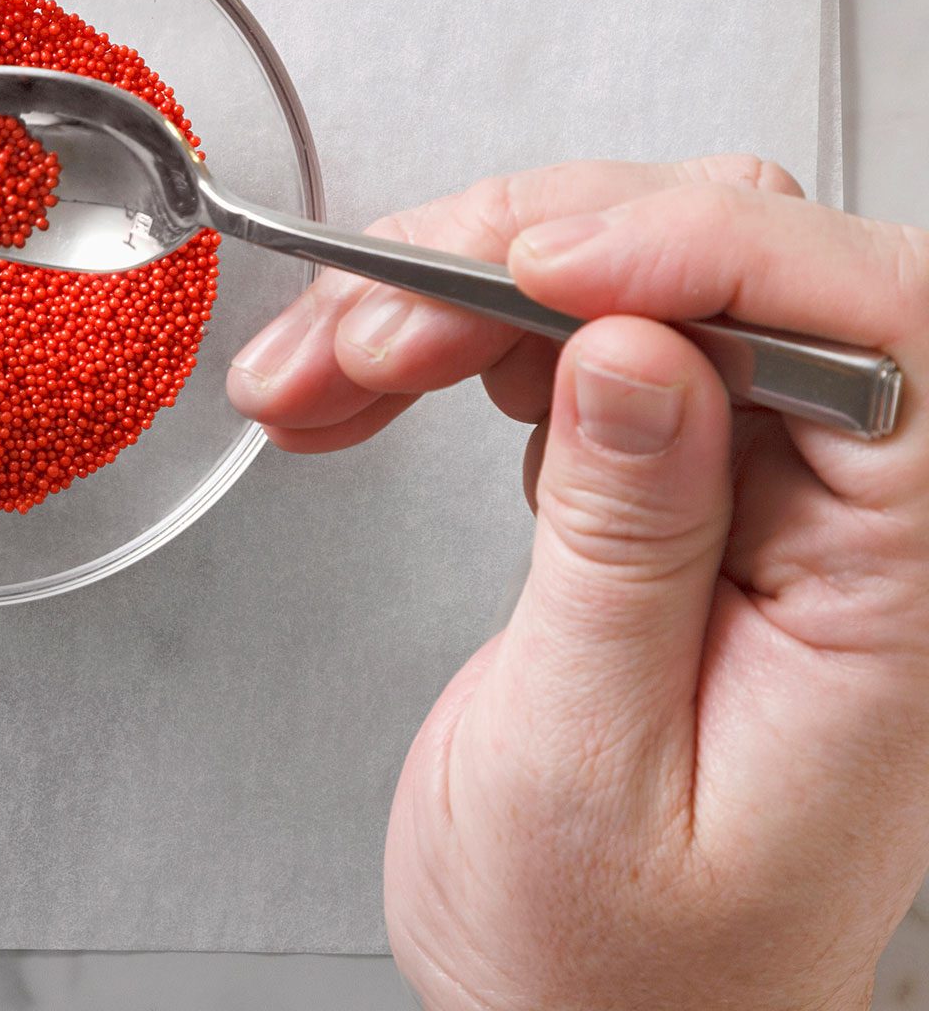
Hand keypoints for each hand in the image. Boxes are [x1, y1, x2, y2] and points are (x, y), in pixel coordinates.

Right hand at [228, 157, 928, 1009]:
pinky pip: (568, 357)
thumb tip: (636, 344)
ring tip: (321, 373)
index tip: (538, 268)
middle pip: (730, 271)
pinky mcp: (664, 493)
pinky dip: (441, 347)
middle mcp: (847, 524)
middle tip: (373, 332)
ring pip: (627, 290)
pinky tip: (354, 392)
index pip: (873, 332)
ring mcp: (755, 499)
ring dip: (452, 293)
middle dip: (527, 260)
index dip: (706, 254)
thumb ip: (626, 542)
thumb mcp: (589, 759)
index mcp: (895, 594)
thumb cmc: (608, 965)